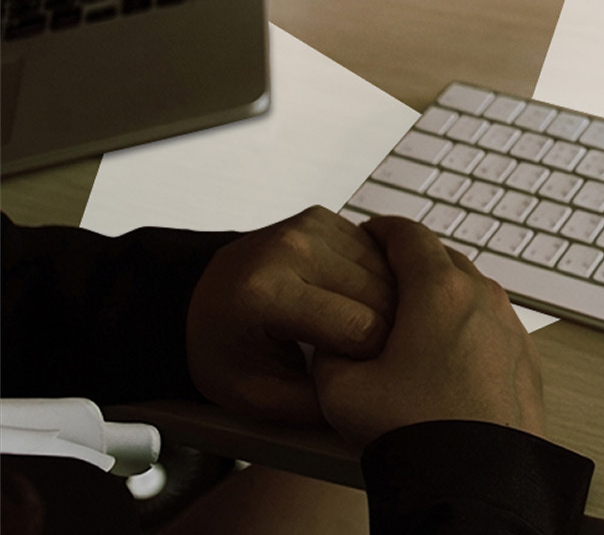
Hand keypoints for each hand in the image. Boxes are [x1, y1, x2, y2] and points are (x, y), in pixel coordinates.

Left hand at [187, 206, 395, 421]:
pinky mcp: (324, 217)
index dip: (371, 360)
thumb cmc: (221, 348)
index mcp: (266, 291)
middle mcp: (290, 247)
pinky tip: (353, 303)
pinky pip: (378, 254)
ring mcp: (309, 226)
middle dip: (384, 332)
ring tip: (353, 331)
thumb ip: (319, 405)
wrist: (195, 300)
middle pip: (382, 296)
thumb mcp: (256, 397)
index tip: (359, 373)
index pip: (361, 328)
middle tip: (359, 357)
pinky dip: (377, 282)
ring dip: (386, 305)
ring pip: (389, 272)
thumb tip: (375, 405)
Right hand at [312, 216, 544, 449]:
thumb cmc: (416, 432)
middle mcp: (483, 299)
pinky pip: (493, 326)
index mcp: (439, 290)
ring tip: (414, 323)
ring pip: (473, 292)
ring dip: (444, 297)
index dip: (382, 230)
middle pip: (444, 259)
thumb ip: (330, 352)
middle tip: (386, 279)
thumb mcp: (342, 389)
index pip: (408, 235)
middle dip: (413, 264)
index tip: (370, 233)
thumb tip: (332, 344)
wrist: (475, 479)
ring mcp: (511, 328)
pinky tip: (447, 357)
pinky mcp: (526, 359)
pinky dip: (470, 329)